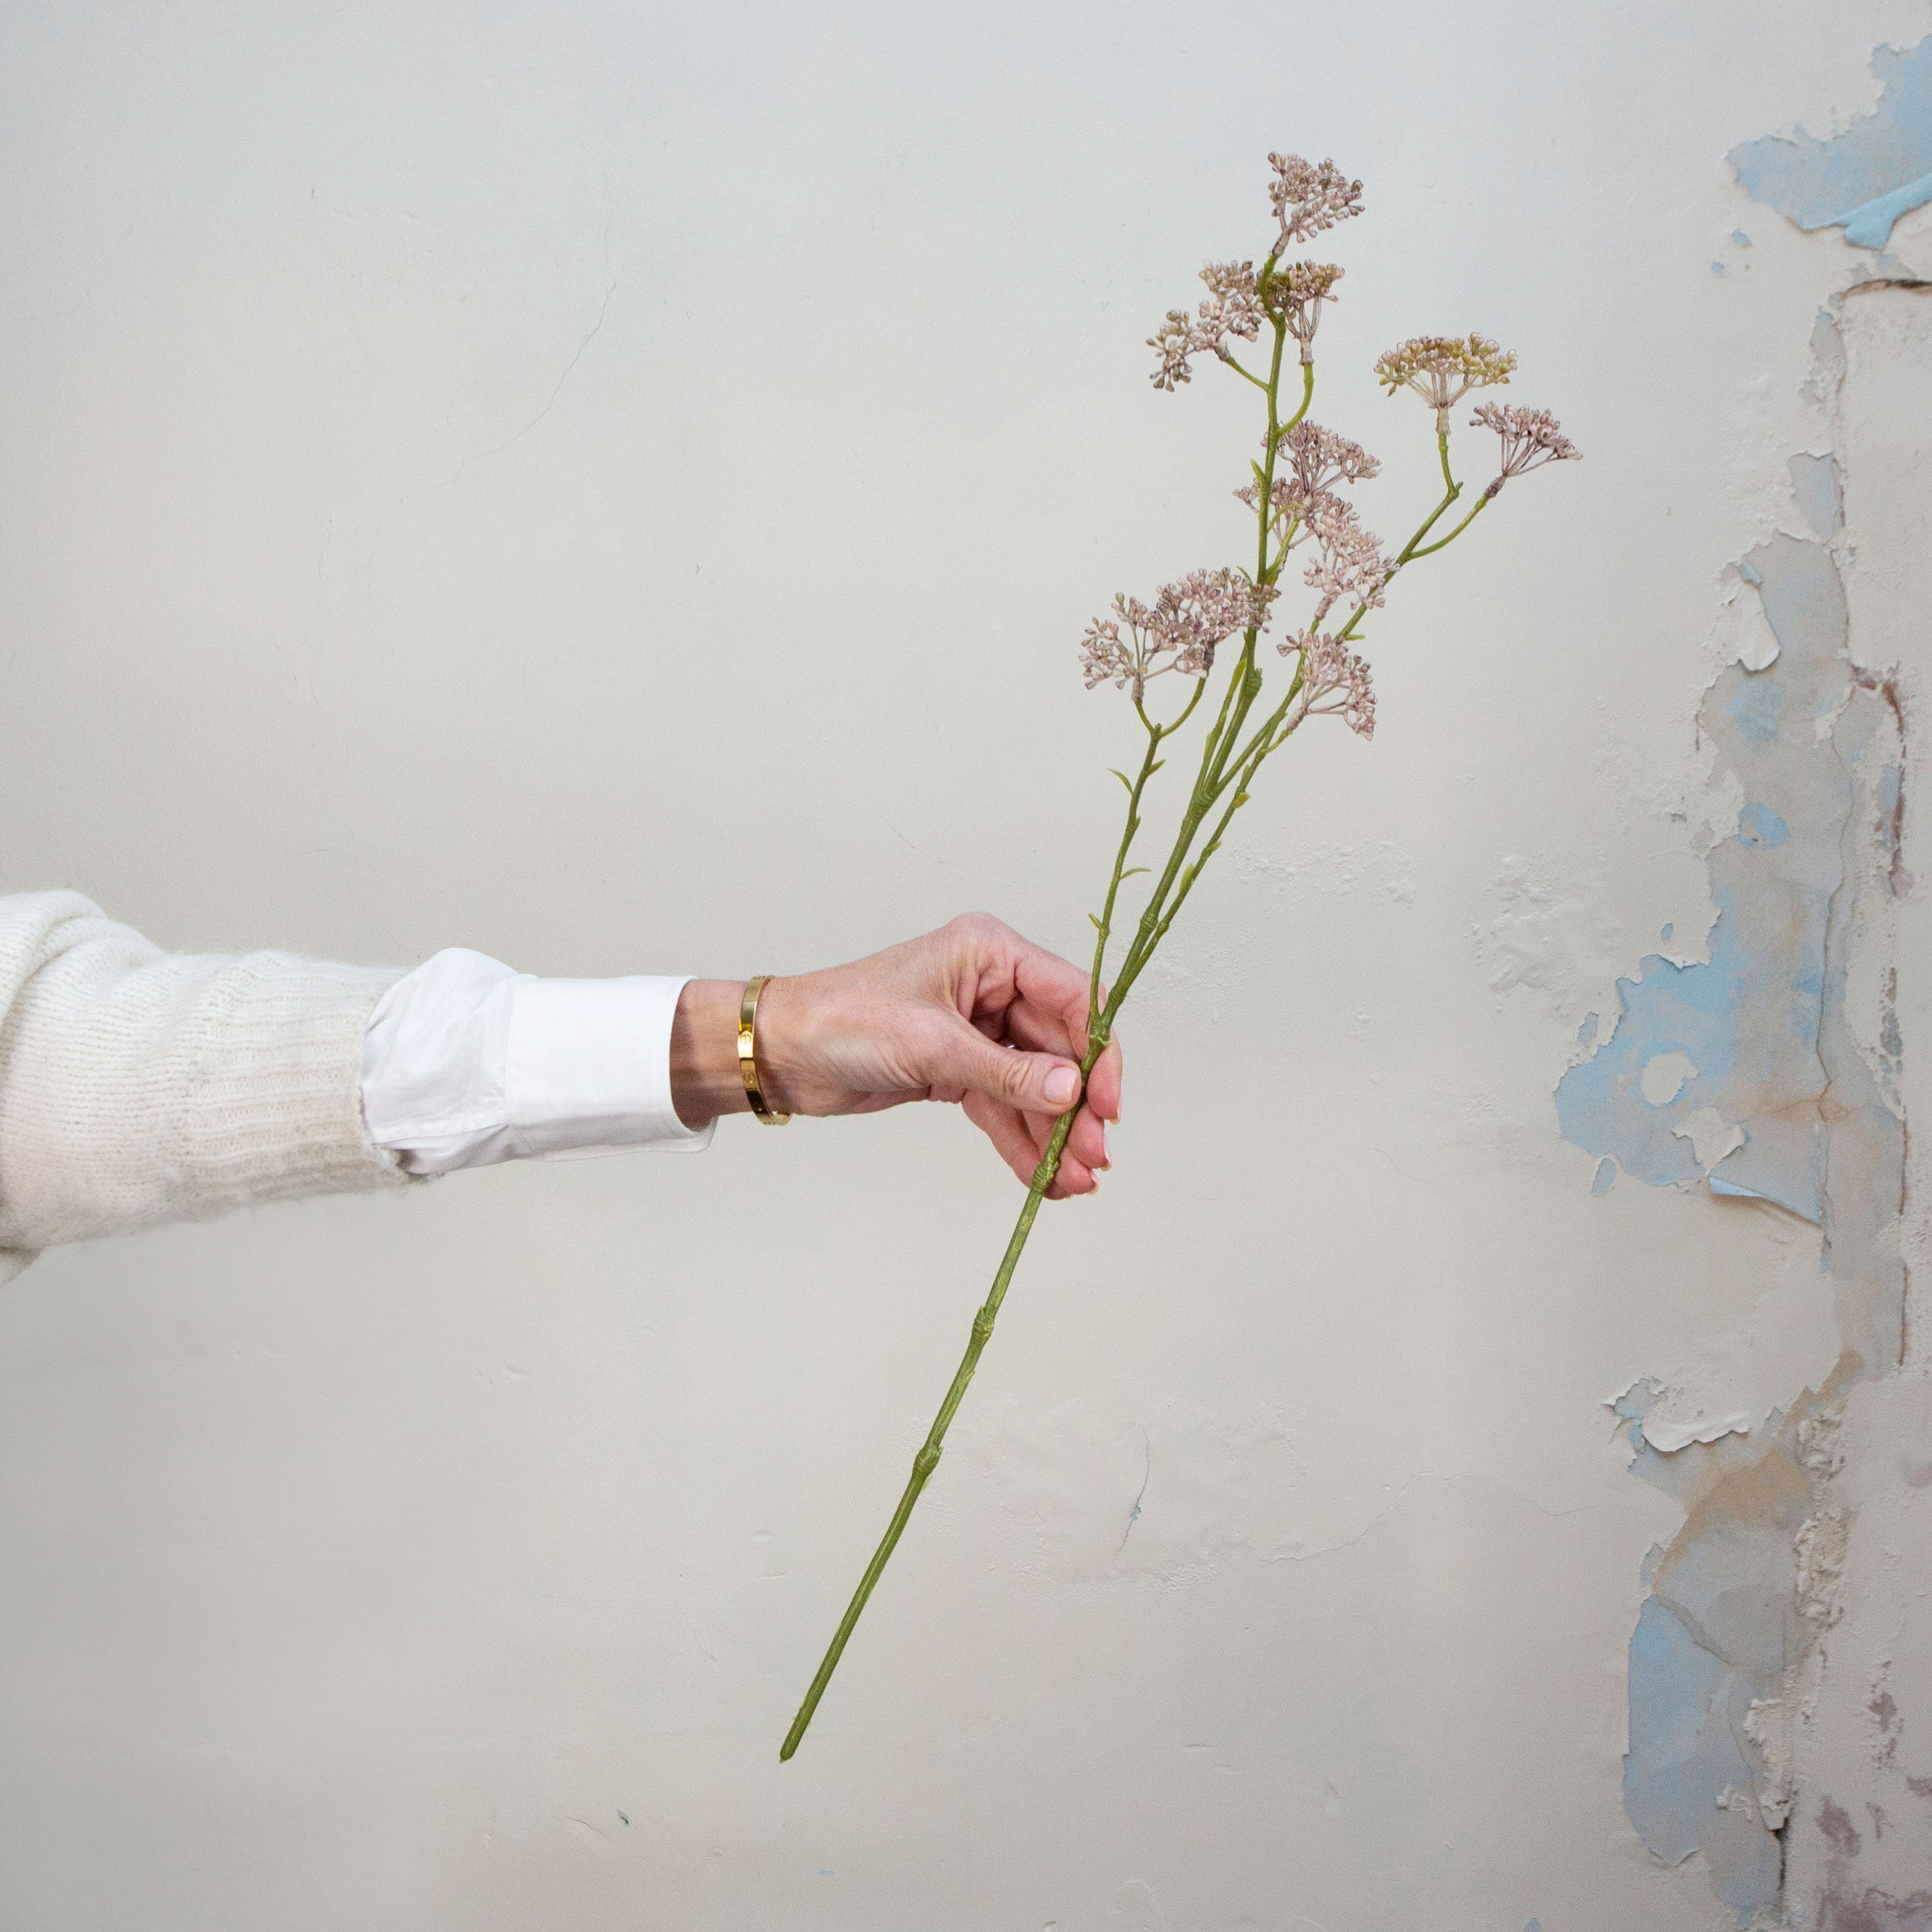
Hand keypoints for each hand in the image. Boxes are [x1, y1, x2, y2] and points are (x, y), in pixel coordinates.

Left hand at [669, 914, 1122, 1197]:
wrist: (781, 1052)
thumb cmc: (843, 1019)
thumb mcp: (933, 1045)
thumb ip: (1008, 1073)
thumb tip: (1072, 1090)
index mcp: (990, 954)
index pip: (1073, 997)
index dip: (1099, 1052)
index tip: (1107, 1105)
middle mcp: (991, 988)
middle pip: (1058, 1050)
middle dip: (1077, 1108)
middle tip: (1092, 1157)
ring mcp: (975, 1031)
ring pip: (1033, 1086)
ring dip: (1053, 1134)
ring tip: (1072, 1183)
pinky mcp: (956, 1070)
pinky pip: (1003, 1106)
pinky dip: (1021, 1141)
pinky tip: (1041, 1177)